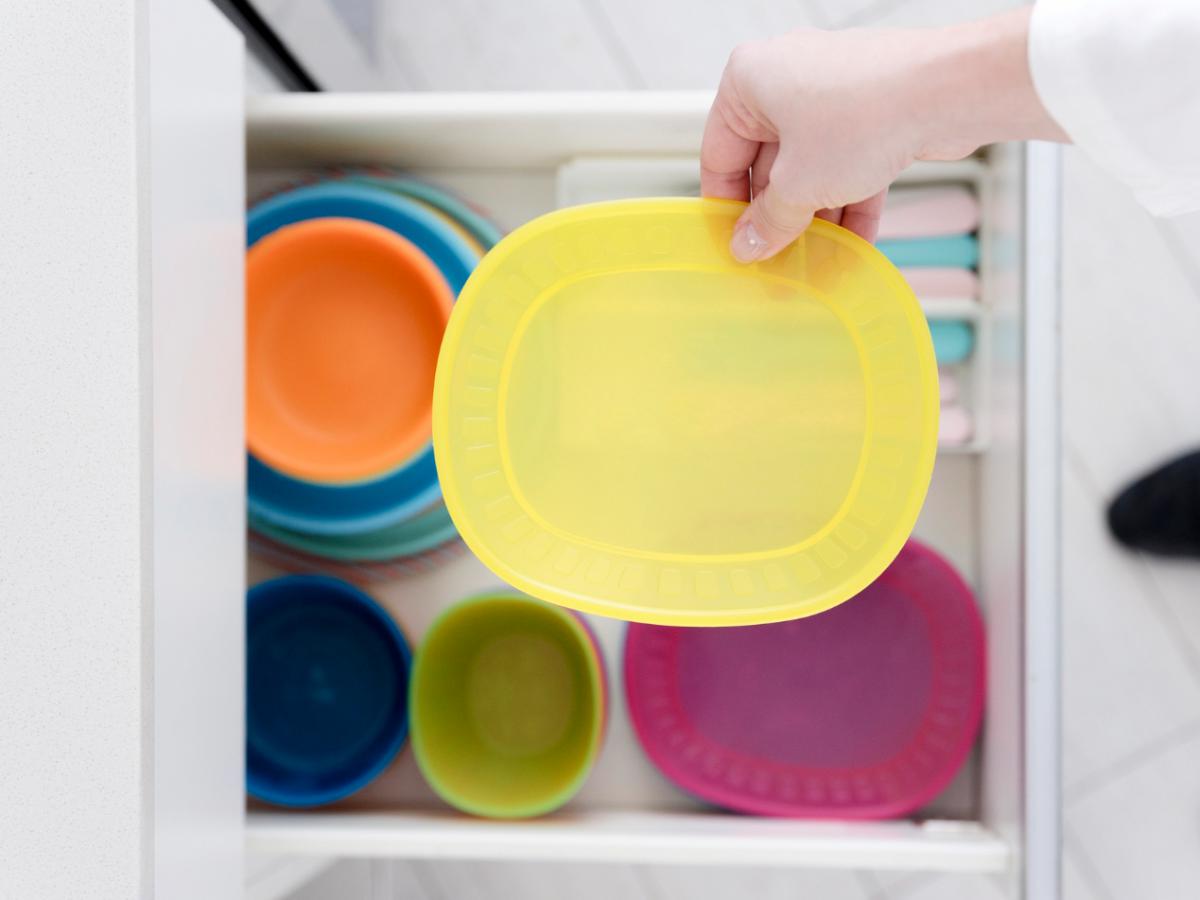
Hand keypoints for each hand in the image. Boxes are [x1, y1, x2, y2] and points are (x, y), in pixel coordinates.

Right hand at [702, 8, 1064, 261]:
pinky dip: (847, 203)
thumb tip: (748, 245)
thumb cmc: (867, 111)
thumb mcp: (800, 185)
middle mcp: (787, 79)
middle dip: (778, 218)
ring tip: (816, 262)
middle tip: (776, 260)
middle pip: (767, 165)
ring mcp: (832, 93)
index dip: (726, 207)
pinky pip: (846, 164)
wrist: (951, 90)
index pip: (719, 155)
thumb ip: (768, 221)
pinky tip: (851, 247)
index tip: (735, 244)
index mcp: (750, 80)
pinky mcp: (870, 110)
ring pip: (811, 168)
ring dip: (814, 219)